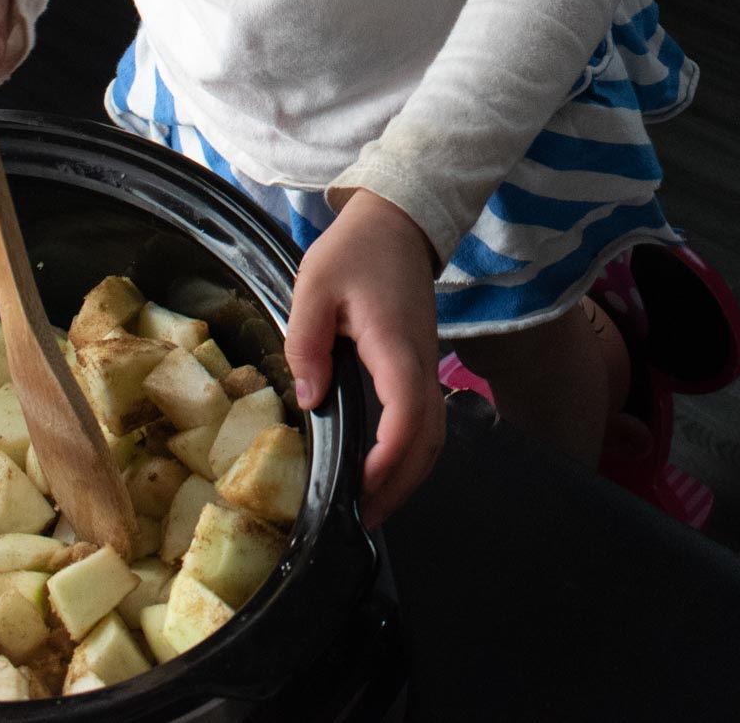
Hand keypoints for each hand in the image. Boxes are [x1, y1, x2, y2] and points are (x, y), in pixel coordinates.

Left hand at [283, 188, 444, 526]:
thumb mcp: (315, 287)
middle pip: (428, 441)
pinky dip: (410, 452)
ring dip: (408, 475)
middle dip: (400, 487)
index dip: (389, 462)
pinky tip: (382, 466)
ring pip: (433, 435)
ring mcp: (427, 365)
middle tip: (361, 518)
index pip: (407, 417)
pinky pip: (425, 419)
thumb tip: (309, 400)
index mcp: (396, 347)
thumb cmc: (356, 250)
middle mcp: (422, 364)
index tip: (360, 491)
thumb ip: (307, 343)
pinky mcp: (422, 364)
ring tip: (370, 505)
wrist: (398, 222)